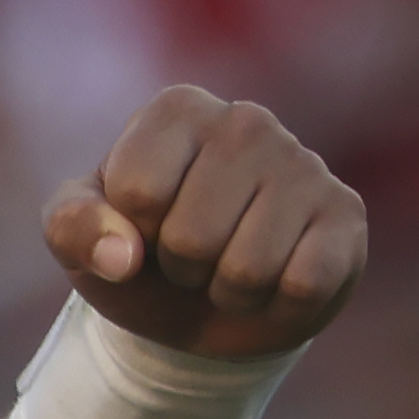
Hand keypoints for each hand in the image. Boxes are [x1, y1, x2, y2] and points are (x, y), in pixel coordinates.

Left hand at [41, 87, 364, 361]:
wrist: (203, 308)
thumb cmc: (138, 255)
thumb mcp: (79, 241)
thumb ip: (72, 229)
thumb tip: (123, 255)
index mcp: (178, 110)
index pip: (137, 191)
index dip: (129, 234)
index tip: (144, 228)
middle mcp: (247, 121)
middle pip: (190, 237)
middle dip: (182, 269)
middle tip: (191, 258)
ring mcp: (305, 163)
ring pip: (249, 268)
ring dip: (229, 293)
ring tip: (230, 269)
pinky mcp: (346, 213)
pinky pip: (303, 284)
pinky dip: (279, 306)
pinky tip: (278, 281)